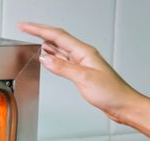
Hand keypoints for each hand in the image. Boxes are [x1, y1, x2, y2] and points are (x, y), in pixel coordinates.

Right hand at [19, 22, 146, 123]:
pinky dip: (53, 55)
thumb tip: (45, 58)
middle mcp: (83, 55)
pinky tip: (48, 56)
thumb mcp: (84, 78)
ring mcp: (83, 63)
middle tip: (25, 28)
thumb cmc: (111, 93)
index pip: (57, 36)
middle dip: (40, 32)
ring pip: (60, 48)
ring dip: (45, 42)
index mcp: (84, 52)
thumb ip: (63, 68)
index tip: (25, 26)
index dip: (39, 30)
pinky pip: (64, 59)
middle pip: (58, 38)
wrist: (124, 105)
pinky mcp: (82, 73)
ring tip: (32, 38)